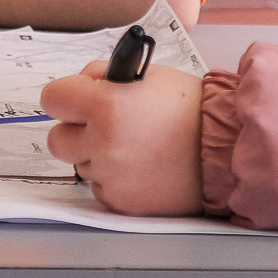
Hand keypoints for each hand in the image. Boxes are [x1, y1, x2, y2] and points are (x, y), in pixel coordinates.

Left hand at [40, 61, 203, 215]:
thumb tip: (84, 84)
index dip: (66, 97)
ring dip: (97, 155)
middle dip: (76, 130)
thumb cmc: (192, 110)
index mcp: (106, 106)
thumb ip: (108, 76)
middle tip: (105, 125)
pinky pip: (100, 187)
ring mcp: (110, 176)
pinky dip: (114, 179)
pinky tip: (142, 168)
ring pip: (80, 164)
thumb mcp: (149, 75)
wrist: (225, 151)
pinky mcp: (120, 202)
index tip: (78, 100)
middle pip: (57, 139)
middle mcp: (102, 143)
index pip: (52, 98)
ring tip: (136, 147)